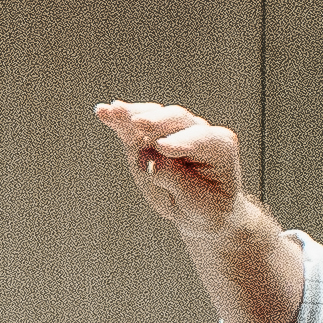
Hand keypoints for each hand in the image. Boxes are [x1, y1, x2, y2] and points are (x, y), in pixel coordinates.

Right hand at [91, 99, 266, 246]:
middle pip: (177, 119)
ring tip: (113, 111)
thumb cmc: (205, 207)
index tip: (162, 147)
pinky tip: (103, 112)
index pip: (200, 139)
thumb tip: (148, 160)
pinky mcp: (147, 137)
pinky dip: (118, 120)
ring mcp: (171, 131)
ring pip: (153, 116)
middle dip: (157, 122)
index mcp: (219, 147)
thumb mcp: (197, 204)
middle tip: (139, 124)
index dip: (181, 142)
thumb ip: (175, 180)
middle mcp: (197, 131)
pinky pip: (132, 126)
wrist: (200, 211)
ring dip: (132, 114)